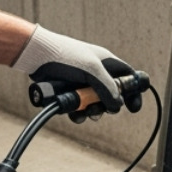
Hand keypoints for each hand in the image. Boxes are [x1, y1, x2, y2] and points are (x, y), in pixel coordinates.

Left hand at [13, 25, 133, 111]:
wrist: (37, 56)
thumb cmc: (66, 56)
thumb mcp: (92, 70)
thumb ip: (108, 88)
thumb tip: (118, 105)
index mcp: (106, 62)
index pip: (128, 77)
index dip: (134, 91)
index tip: (134, 107)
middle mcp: (96, 73)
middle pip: (111, 95)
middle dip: (108, 106)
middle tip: (100, 109)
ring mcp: (82, 82)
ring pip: (95, 103)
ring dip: (92, 111)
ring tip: (85, 112)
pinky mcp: (69, 90)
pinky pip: (79, 106)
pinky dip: (78, 113)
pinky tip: (74, 114)